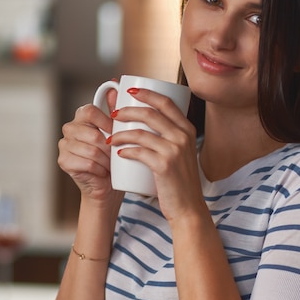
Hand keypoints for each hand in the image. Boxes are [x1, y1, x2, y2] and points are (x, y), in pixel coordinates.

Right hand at [57, 90, 122, 202]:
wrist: (107, 185)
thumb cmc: (115, 157)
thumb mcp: (118, 132)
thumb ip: (116, 109)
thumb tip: (116, 82)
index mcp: (81, 116)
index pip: (90, 111)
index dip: (107, 123)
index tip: (118, 135)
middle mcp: (69, 128)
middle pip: (93, 133)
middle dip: (109, 147)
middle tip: (117, 154)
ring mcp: (64, 144)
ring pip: (91, 150)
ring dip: (106, 160)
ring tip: (112, 164)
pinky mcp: (63, 161)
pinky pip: (87, 163)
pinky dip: (100, 169)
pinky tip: (103, 172)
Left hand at [107, 88, 203, 221]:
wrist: (188, 207)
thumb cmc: (179, 180)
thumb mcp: (180, 153)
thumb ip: (168, 137)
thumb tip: (144, 122)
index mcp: (187, 129)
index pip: (166, 102)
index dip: (147, 94)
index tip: (130, 91)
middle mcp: (183, 136)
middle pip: (150, 113)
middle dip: (127, 110)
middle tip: (113, 115)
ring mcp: (174, 150)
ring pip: (140, 132)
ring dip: (121, 133)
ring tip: (110, 138)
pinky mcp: (164, 165)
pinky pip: (139, 151)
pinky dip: (126, 151)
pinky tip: (118, 153)